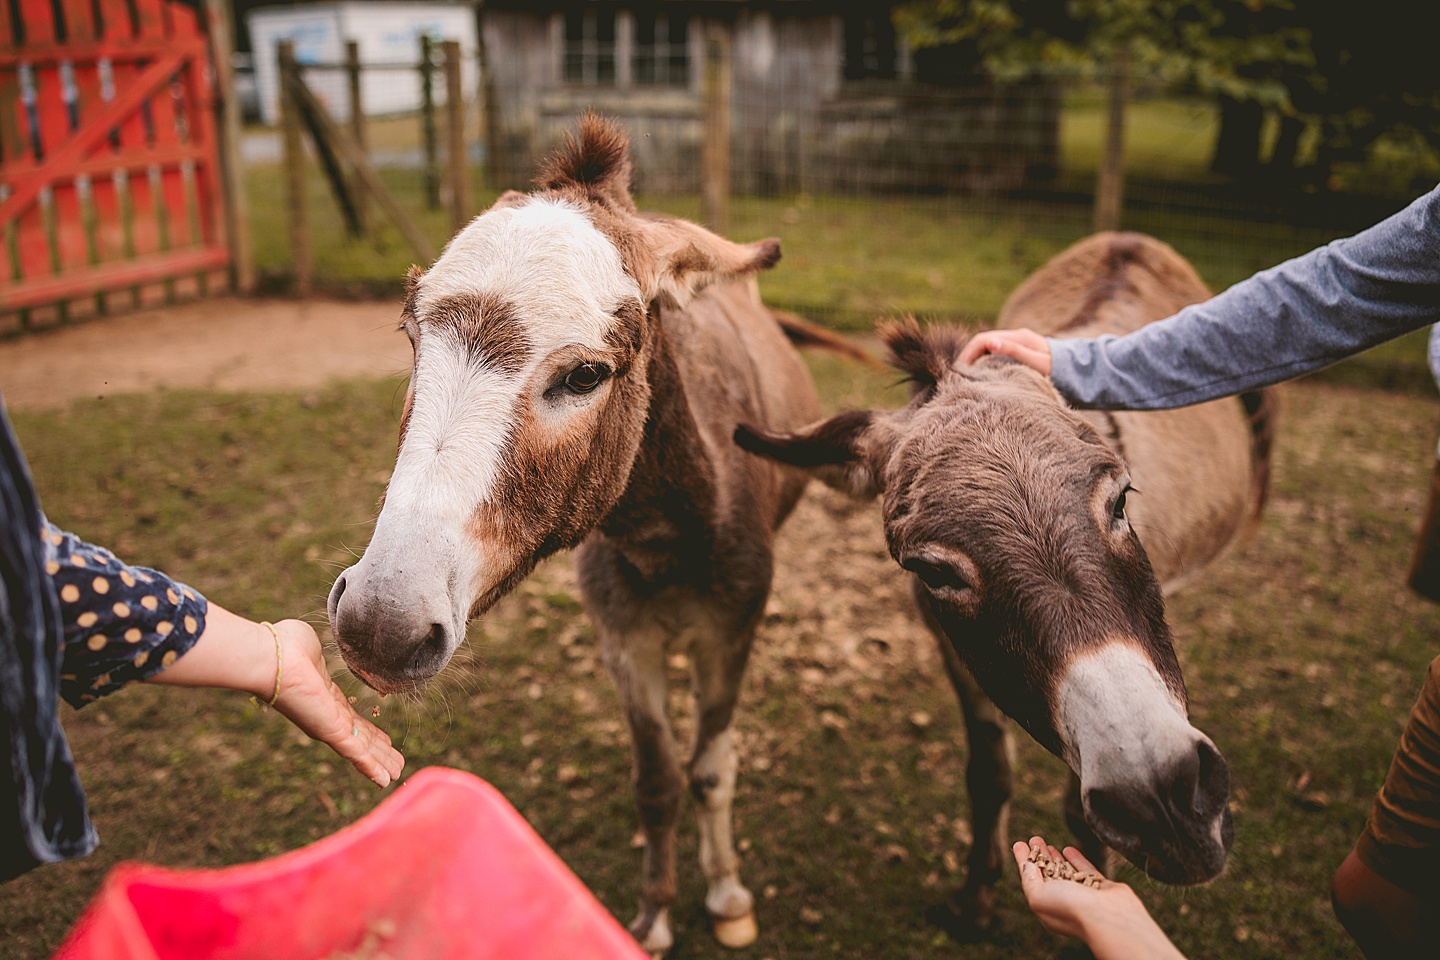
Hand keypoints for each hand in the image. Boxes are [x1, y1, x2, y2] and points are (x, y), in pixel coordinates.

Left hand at [270, 619, 405, 787]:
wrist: (270, 657)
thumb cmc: (284, 647)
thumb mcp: (309, 647)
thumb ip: (316, 651)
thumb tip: (312, 643)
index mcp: (324, 698)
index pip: (353, 719)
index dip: (371, 731)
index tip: (385, 740)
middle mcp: (326, 717)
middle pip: (360, 738)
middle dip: (379, 752)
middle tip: (397, 765)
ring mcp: (328, 726)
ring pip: (362, 750)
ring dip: (380, 764)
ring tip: (397, 774)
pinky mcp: (330, 731)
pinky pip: (356, 754)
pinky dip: (372, 768)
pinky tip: (385, 780)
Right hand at [959, 329, 1052, 373]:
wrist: (1075, 368)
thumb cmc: (1057, 367)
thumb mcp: (1036, 361)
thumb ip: (1014, 351)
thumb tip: (990, 342)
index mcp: (1017, 337)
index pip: (983, 340)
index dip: (968, 354)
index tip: (961, 371)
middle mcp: (1015, 336)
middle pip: (982, 342)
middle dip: (968, 357)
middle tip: (959, 376)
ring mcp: (1016, 343)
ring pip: (987, 349)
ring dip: (976, 361)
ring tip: (967, 378)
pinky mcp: (1017, 351)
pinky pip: (995, 355)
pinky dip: (985, 364)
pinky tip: (982, 376)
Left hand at [1012, 837, 1186, 959]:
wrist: (1110, 916)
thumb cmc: (1071, 909)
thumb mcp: (1038, 897)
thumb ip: (1030, 882)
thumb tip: (1028, 867)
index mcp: (1047, 909)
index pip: (1031, 881)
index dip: (1024, 862)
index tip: (1019, 843)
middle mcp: (1065, 904)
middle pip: (1047, 875)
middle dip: (1039, 856)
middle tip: (1035, 838)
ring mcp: (1084, 896)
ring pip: (1066, 873)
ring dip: (1055, 857)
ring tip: (1047, 842)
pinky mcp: (1101, 888)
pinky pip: (1085, 871)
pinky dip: (1076, 860)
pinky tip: (1068, 849)